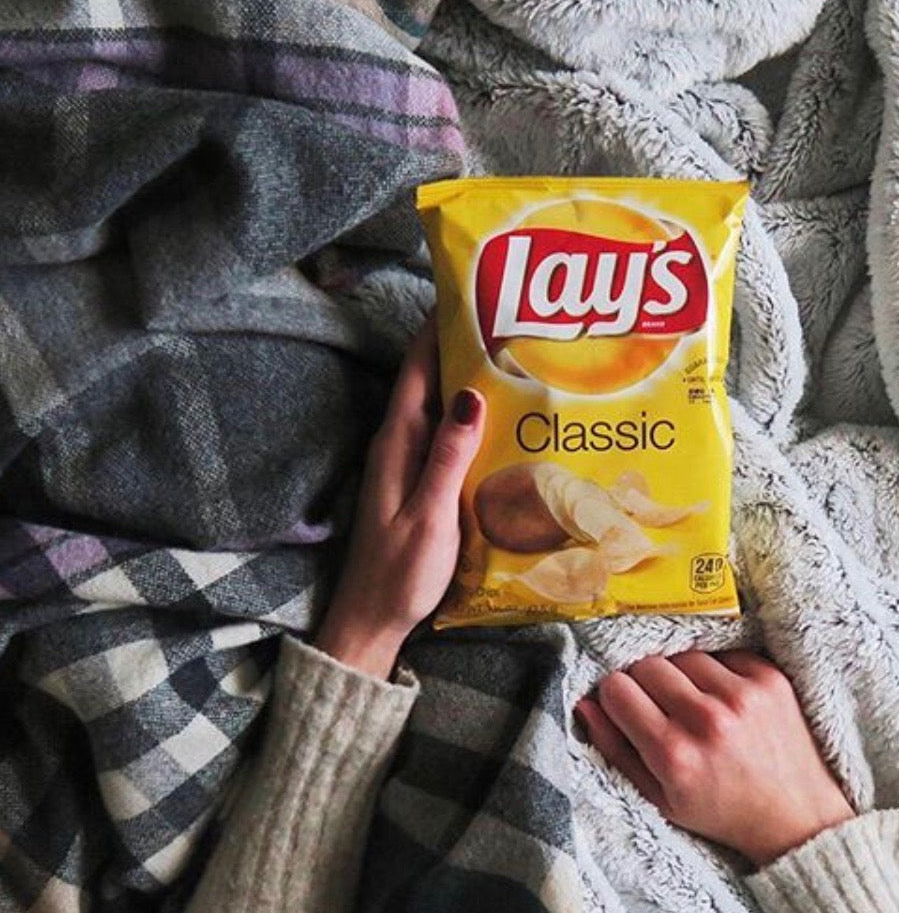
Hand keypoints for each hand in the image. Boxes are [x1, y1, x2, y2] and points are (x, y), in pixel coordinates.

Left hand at [315, 318, 484, 676]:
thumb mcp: (430, 516)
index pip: (417, 369)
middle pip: (429, 380)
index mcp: (396, 444)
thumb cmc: (399, 573)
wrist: (371, 621)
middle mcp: (398, 445)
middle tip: (508, 318)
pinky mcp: (418, 484)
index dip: (438, 327)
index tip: (469, 291)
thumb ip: (449, 457)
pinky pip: (445, 436)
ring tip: (513, 356)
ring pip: (440, 407)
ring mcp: (407, 464)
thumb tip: (472, 393)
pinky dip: (470, 419)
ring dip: (468, 380)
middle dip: (461, 345)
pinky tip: (498, 420)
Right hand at [575, 650, 852, 866]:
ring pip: (683, 653)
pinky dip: (717, 670)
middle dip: (645, 681)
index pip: (617, 688)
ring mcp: (741, 695)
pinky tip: (724, 698)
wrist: (796, 817)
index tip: (627, 706)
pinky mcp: (769, 678)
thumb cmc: (721, 811)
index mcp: (673, 755)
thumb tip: (584, 701)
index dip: (617, 695)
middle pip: (647, 664)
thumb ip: (614, 749)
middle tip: (661, 704)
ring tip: (694, 702)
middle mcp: (706, 720)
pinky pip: (722, 651)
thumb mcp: (657, 798)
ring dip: (682, 673)